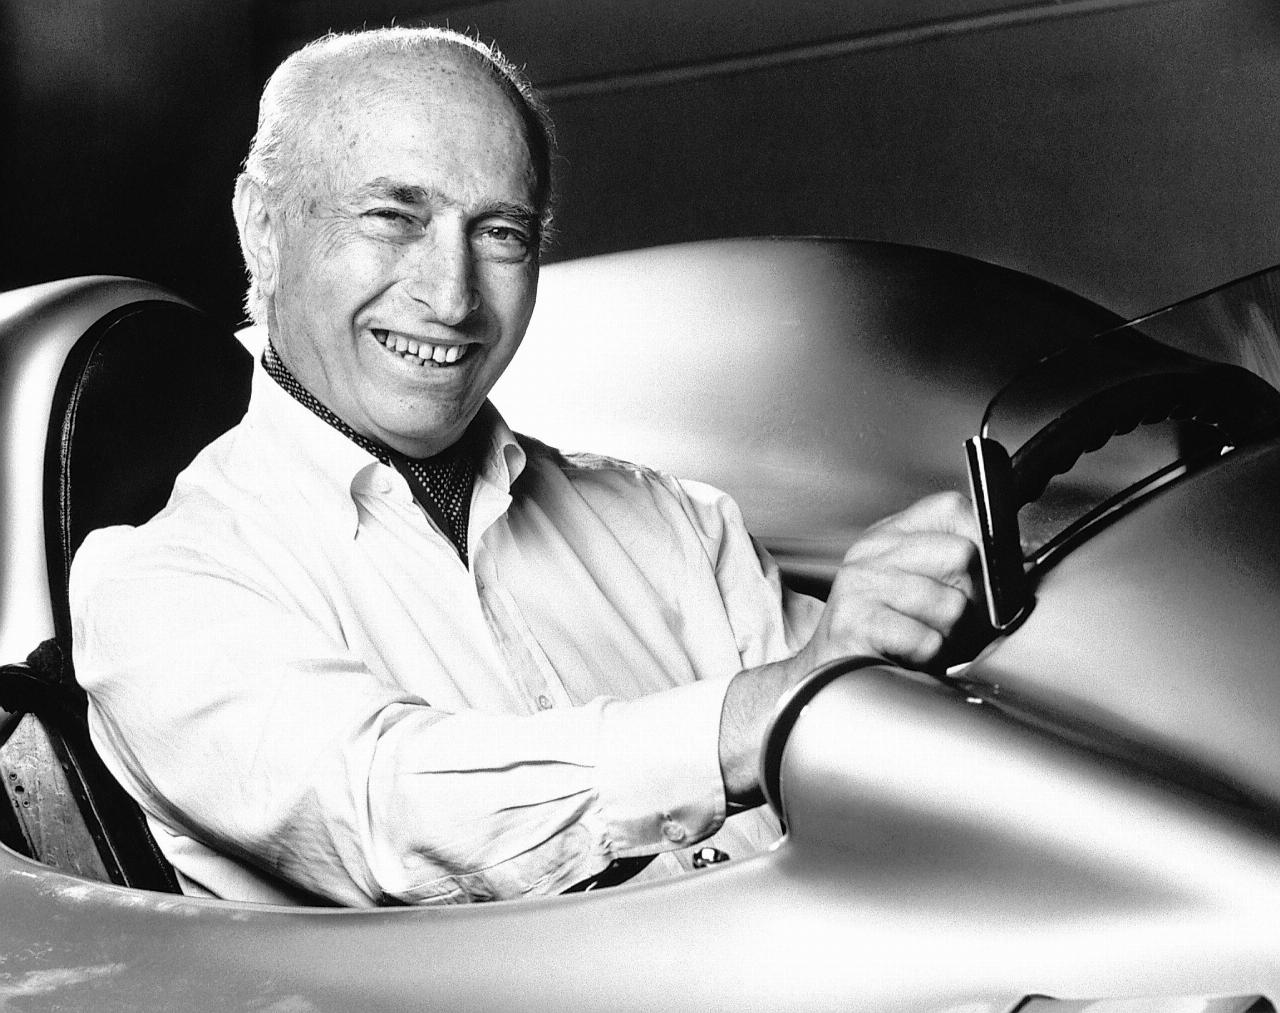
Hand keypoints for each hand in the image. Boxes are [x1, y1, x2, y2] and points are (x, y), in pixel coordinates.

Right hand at [799, 491, 979, 671]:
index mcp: (889, 536)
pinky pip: (928, 640)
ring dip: (949, 635)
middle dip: (971, 598)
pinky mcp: (856, 622)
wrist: (829, 676)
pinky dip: (928, 657)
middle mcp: (872, 553)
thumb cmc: (887, 638)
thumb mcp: (921, 588)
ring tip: (925, 639)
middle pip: (962, 553)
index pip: (952, 508)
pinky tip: (908, 655)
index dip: (982, 540)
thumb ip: (960, 567)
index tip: (983, 572)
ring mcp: (860, 584)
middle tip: (950, 620)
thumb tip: (1012, 562)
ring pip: (952, 603)